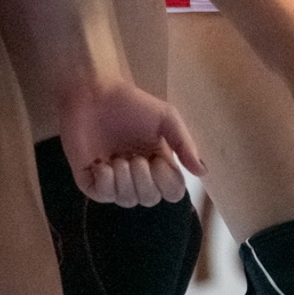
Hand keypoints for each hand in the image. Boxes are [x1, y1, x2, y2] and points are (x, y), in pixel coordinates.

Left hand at [57, 79, 205, 207]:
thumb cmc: (131, 103)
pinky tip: (102, 164)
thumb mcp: (166, 118)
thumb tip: (203, 171)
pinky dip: (106, 181)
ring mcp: (113, 180)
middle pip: (150, 200)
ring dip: (125, 178)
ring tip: (117, 156)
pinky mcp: (90, 181)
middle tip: (135, 157)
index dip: (168, 182)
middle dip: (144, 178)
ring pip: (127, 201)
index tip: (160, 160)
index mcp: (159, 164)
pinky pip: (103, 196)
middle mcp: (137, 176)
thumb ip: (184, 144)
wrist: (93, 94)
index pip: (172, 192)